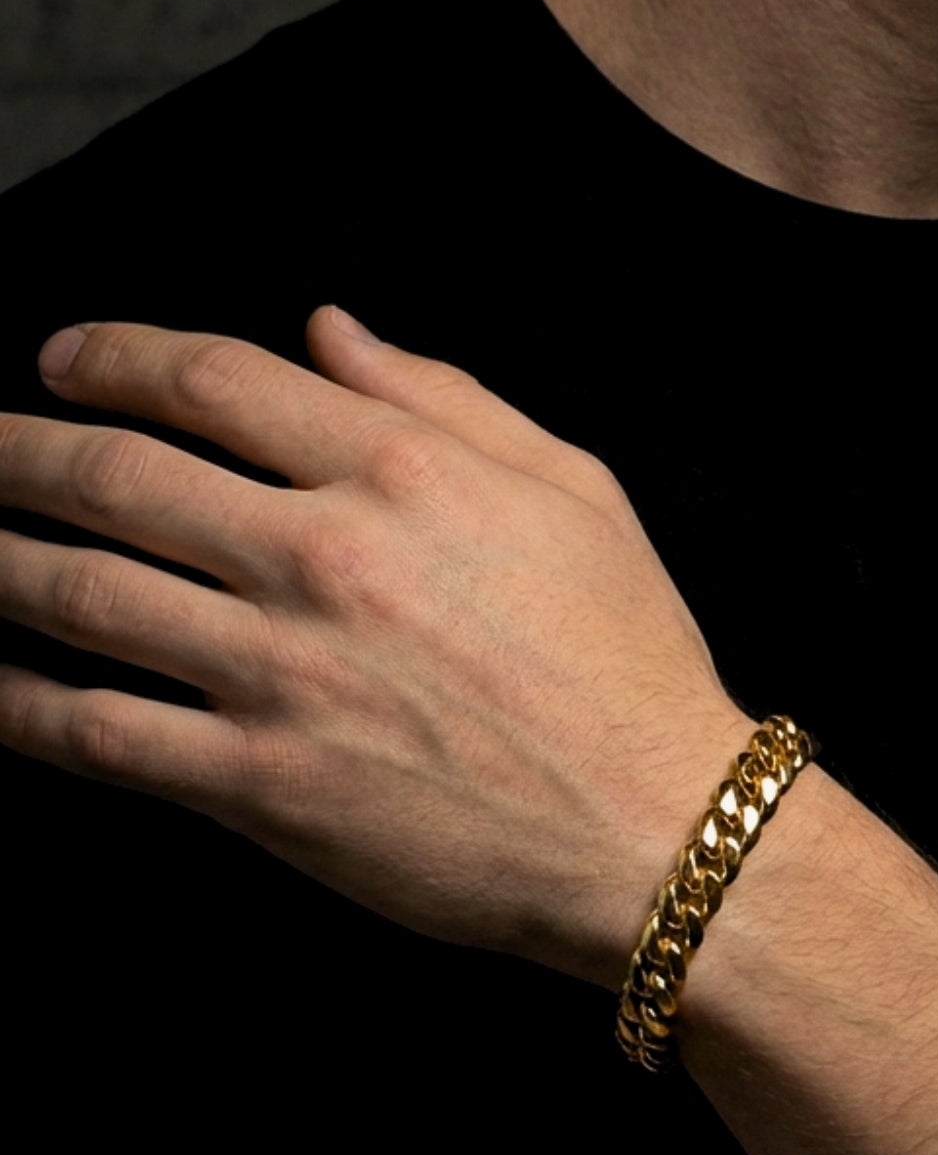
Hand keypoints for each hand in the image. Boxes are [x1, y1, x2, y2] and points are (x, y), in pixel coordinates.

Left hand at [0, 306, 751, 989]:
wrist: (657, 825)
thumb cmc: (629, 658)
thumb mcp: (575, 489)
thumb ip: (448, 397)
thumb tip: (331, 330)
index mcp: (406, 471)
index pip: (219, 380)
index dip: (119, 356)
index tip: (64, 359)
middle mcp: (329, 557)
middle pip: (119, 474)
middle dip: (17, 448)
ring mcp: (283, 672)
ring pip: (81, 591)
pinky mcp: (260, 783)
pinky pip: (95, 729)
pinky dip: (15, 699)